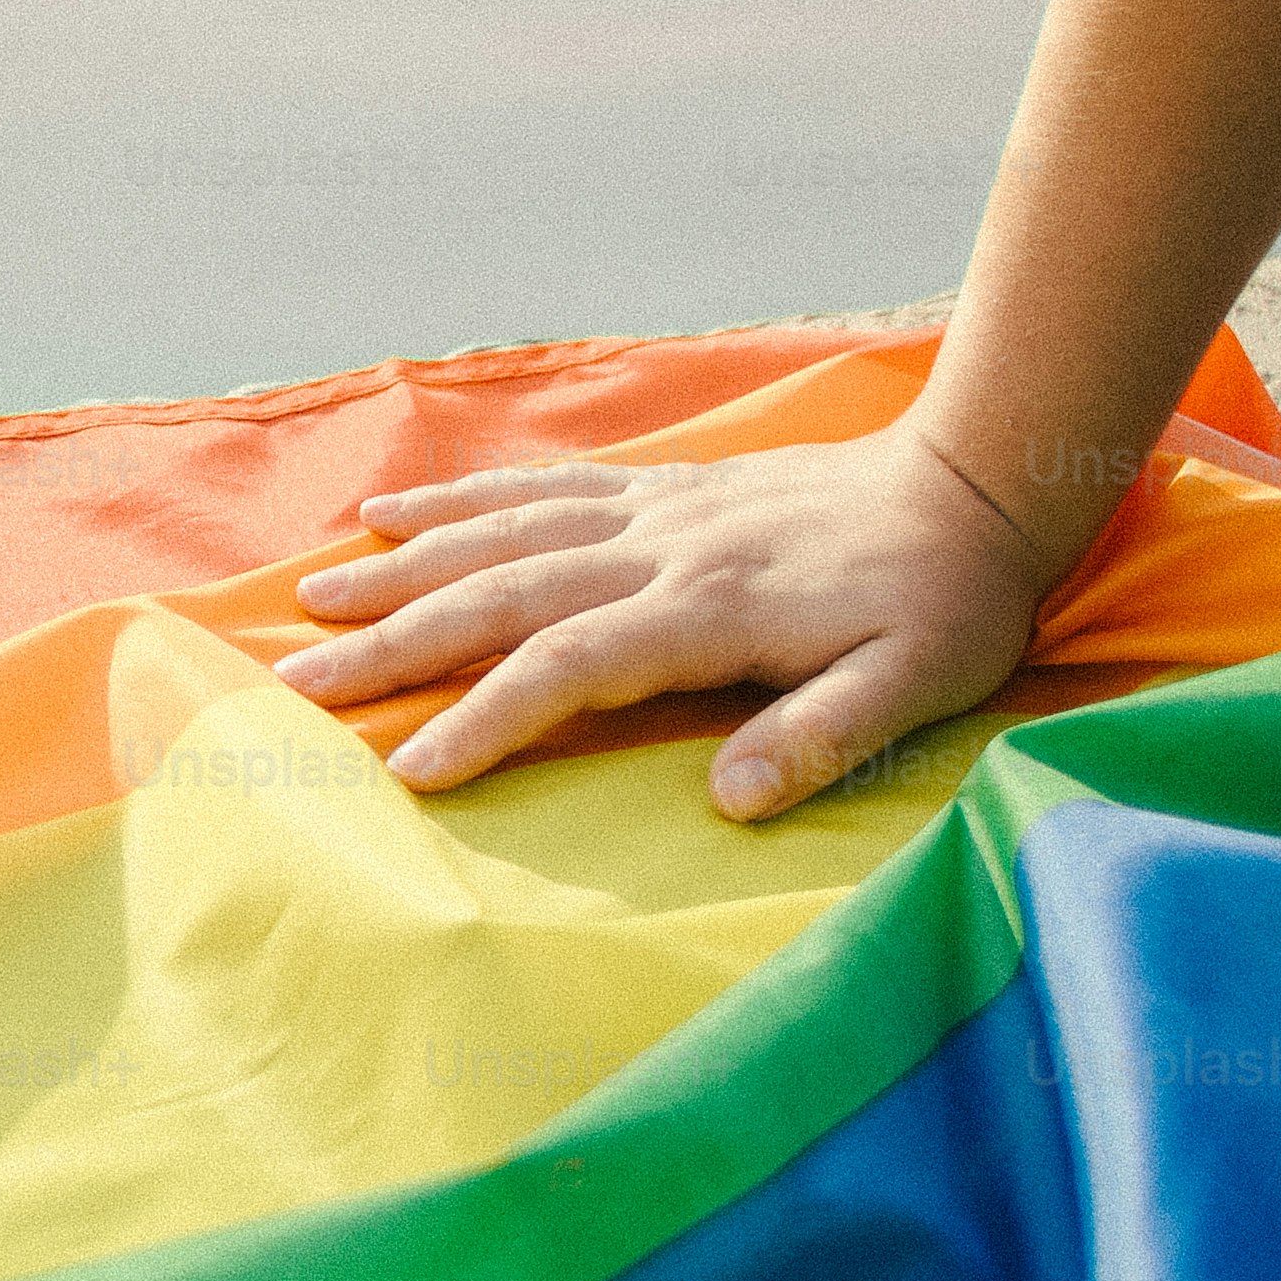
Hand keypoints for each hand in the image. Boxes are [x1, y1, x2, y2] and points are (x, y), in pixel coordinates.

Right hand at [278, 424, 1066, 816]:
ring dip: (403, 568)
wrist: (978, 480)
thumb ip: (822, 738)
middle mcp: (661, 552)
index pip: (569, 666)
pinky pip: (539, 489)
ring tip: (316, 598)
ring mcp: (653, 513)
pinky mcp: (659, 490)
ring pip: (502, 536)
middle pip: (502, 595)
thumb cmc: (950, 603)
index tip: (408, 768)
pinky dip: (459, 501)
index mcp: (710, 611)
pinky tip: (393, 514)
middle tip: (301, 681)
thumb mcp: (917, 685)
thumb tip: (728, 800)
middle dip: (396, 641)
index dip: (484, 717)